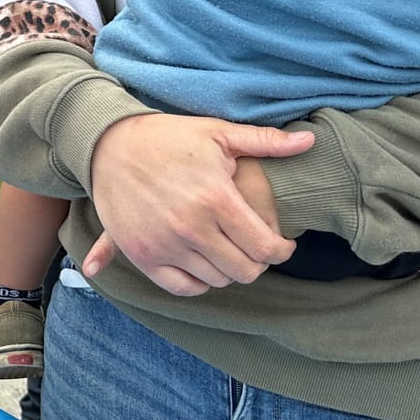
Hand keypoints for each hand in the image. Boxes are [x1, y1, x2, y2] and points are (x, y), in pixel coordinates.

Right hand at [86, 114, 309, 295]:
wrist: (109, 144)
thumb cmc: (167, 137)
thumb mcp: (217, 133)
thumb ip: (264, 141)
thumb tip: (310, 142)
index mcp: (216, 198)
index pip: (264, 246)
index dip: (281, 250)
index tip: (282, 245)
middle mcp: (191, 227)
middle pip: (243, 270)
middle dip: (257, 263)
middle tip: (255, 250)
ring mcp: (164, 244)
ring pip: (215, 280)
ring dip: (228, 270)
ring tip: (228, 252)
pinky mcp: (142, 255)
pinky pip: (182, 287)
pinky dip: (198, 283)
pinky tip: (202, 265)